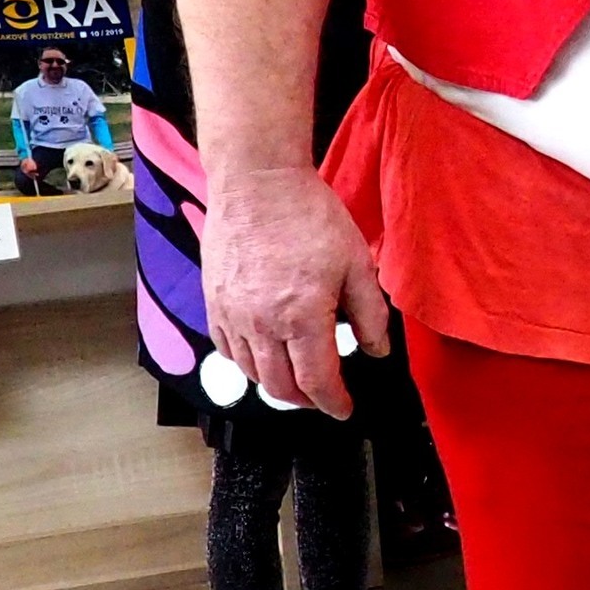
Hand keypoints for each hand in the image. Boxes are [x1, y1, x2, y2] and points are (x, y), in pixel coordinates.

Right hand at [199, 164, 389, 416]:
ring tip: (295, 380)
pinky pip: (227, 349)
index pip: (317, 381)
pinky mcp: (213, 302)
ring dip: (275, 385)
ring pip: (251, 373)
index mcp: (303, 316)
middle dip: (306, 401)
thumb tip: (376, 350)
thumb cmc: (309, 215)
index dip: (333, 402)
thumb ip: (370, 313)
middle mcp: (263, 324)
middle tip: (322, 397)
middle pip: (281, 387)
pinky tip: (262, 356)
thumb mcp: (356, 261)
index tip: (344, 409)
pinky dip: (246, 364)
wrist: (257, 181)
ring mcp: (233, 315)